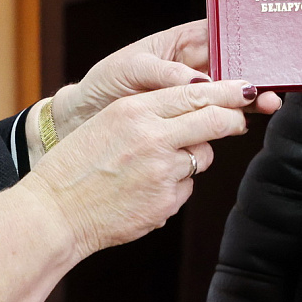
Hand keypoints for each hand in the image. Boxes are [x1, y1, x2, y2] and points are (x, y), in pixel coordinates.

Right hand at [27, 79, 254, 257]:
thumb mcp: (108, 122)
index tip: (245, 89)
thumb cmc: (75, 165)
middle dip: (233, 119)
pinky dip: (174, 187)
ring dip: (194, 157)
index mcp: (134, 110)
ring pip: (202, 156)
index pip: (193, 93)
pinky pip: (186, 187)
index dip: (226, 91)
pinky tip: (144, 190)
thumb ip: (149, 113)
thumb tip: (194, 111)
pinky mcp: (166, 202)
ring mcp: (161, 171)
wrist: (55, 212)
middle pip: (214, 120)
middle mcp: (152, 137)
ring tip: (157, 166)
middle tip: (239, 120)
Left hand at [49, 22, 282, 141]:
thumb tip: (199, 82)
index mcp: (181, 42)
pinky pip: (216, 117)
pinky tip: (245, 123)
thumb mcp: (130, 69)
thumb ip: (164, 73)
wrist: (83, 120)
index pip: (218, 32)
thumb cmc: (104, 83)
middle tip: (272, 83)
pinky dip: (233, 120)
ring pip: (229, 91)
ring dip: (249, 98)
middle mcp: (192, 65)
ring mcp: (193, 94)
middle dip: (253, 71)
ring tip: (269, 104)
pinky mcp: (189, 119)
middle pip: (232, 63)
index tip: (261, 46)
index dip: (240, 36)